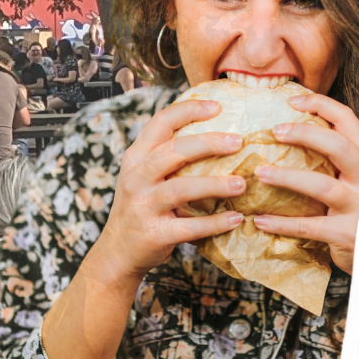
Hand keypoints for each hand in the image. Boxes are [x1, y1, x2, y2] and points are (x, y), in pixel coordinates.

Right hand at [80, 96, 248, 287]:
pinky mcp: (154, 234)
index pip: (160, 122)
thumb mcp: (143, 176)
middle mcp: (136, 178)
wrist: (117, 252)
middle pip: (173, 151)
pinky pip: (189, 227)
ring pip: (181, 189)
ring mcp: (143, 206)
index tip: (218, 106)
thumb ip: (166, 157)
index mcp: (136, 158)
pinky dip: (215, 223)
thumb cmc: (141, 208)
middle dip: (208, 143)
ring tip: (241, 184)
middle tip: (239, 142)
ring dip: (215, 185)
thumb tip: (215, 134)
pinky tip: (235, 218)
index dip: (189, 110)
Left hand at [246, 92, 358, 273]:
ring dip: (287, 177)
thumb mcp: (357, 181)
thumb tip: (289, 138)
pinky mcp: (347, 233)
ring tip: (260, 173)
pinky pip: (309, 226)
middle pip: (339, 146)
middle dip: (306, 134)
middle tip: (275, 130)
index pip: (348, 122)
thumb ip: (335, 163)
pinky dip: (282, 223)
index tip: (293, 100)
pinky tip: (260, 220)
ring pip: (322, 186)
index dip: (322, 106)